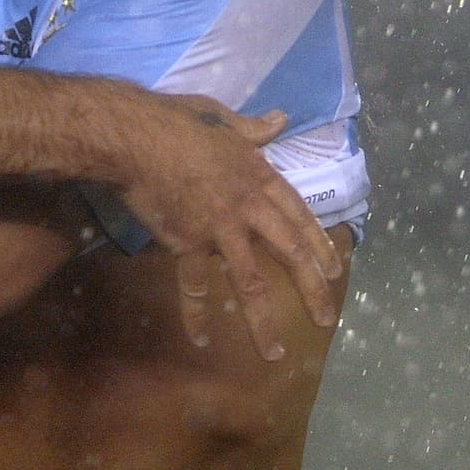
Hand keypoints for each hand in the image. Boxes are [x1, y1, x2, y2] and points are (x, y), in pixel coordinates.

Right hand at [115, 93, 342, 361]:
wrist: (134, 136)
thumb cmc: (175, 120)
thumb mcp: (221, 116)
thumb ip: (252, 127)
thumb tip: (281, 118)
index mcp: (258, 175)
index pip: (298, 214)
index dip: (318, 243)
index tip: (334, 269)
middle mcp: (247, 207)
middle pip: (288, 252)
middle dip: (311, 288)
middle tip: (326, 319)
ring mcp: (219, 229)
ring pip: (249, 282)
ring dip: (263, 321)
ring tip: (275, 353)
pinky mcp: (188, 243)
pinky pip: (194, 285)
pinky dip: (195, 313)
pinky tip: (200, 339)